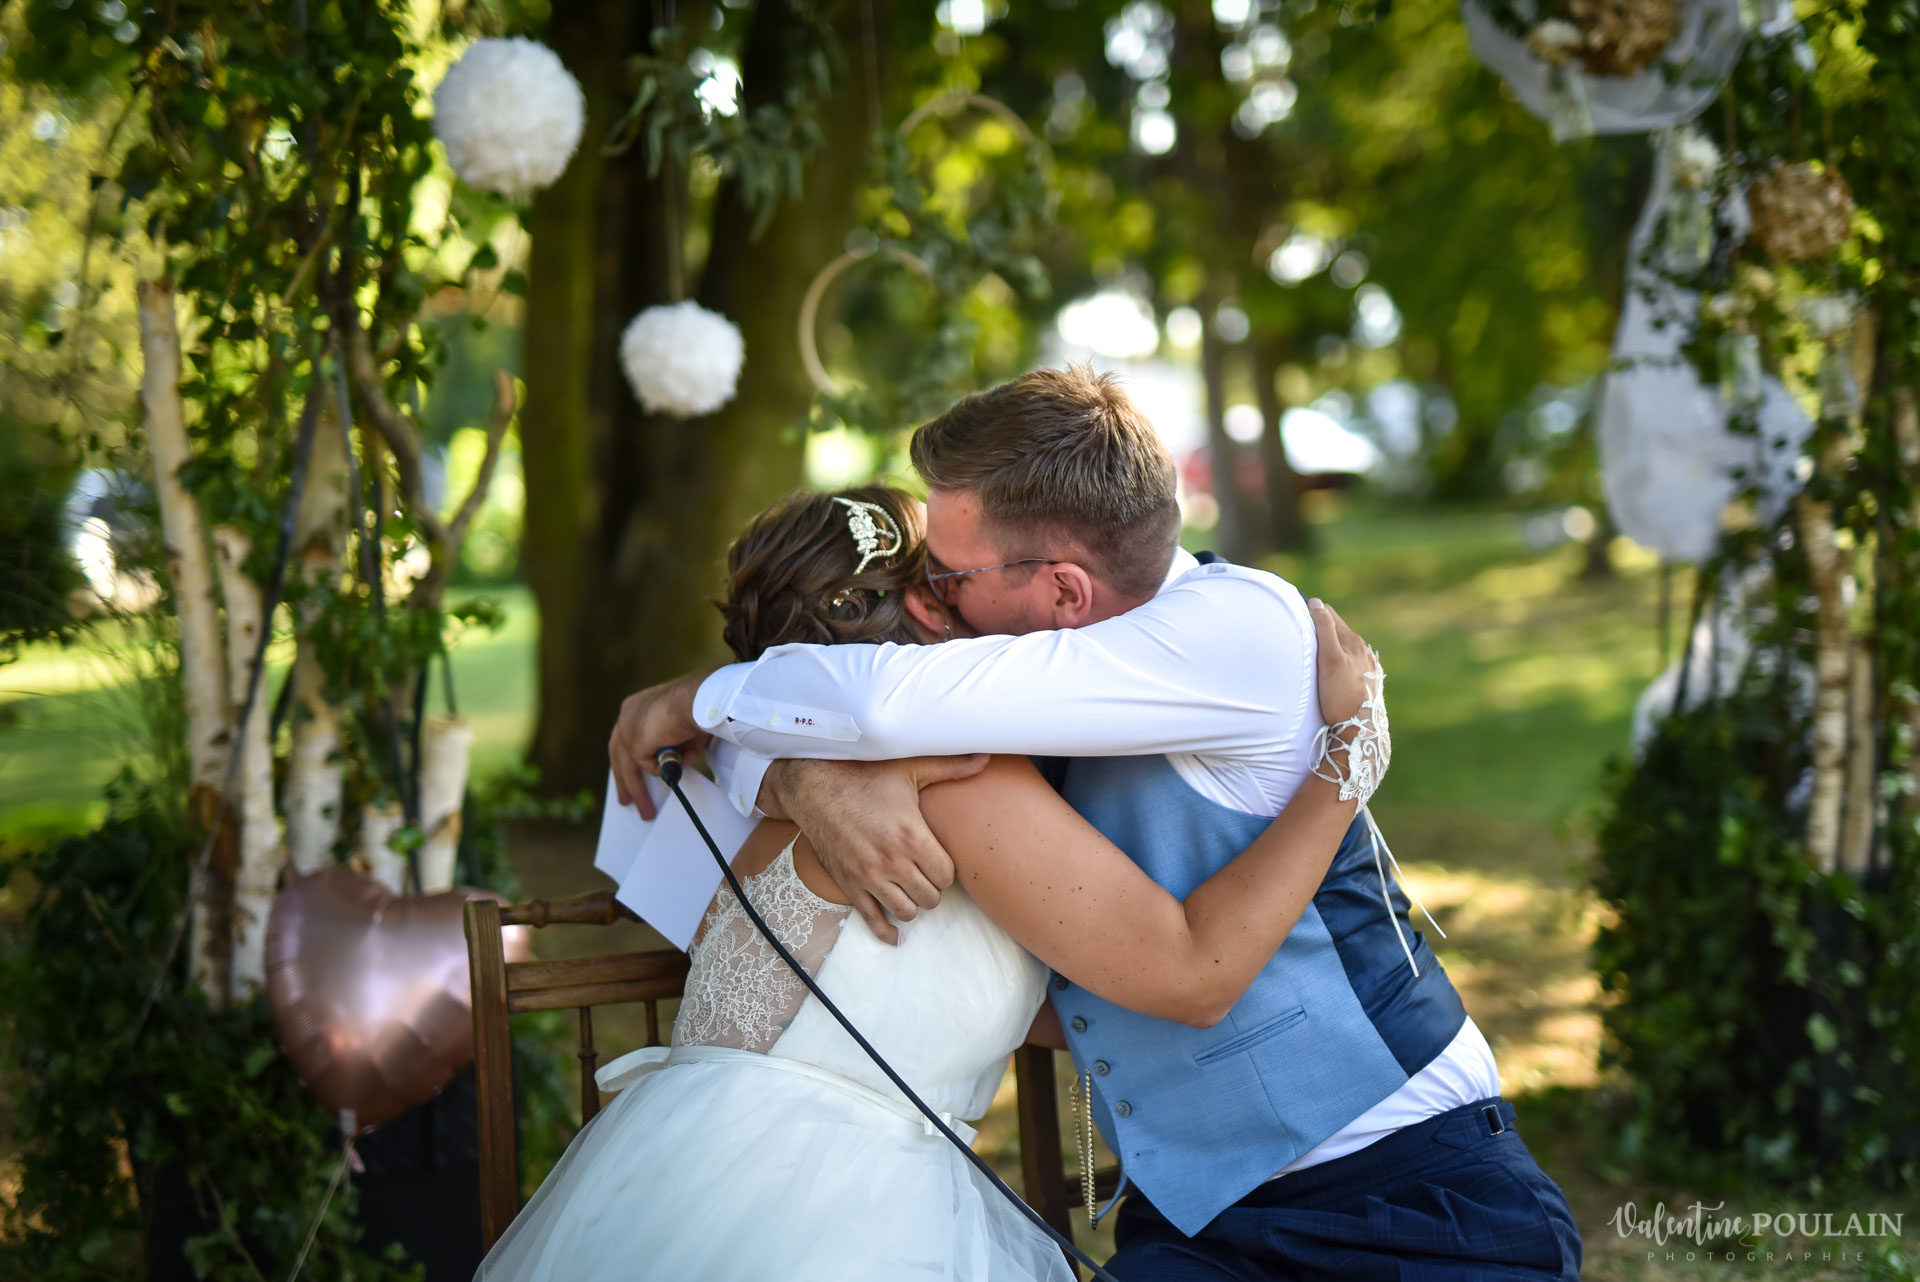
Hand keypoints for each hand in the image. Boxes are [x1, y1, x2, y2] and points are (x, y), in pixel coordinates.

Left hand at [608, 670, 714, 819]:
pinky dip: (660, 769)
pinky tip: (677, 763)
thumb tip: (676, 762)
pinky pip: (646, 765)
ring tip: (646, 812)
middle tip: (625, 801)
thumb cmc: (698, 709)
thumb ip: (674, 746)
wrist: (696, 700)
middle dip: (624, 781)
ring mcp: (628, 728)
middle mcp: (627, 715)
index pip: (627, 737)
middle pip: (619, 754)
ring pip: (628, 765)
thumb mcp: (683, 731)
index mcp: (638, 707)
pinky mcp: (634, 742)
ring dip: (637, 790)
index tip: (628, 776)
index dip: (629, 759)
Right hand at [764, 755, 989, 943]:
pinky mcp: (849, 884)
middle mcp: (891, 861)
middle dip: (932, 888)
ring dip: (913, 904)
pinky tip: (896, 937)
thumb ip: (950, 767)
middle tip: (927, 875)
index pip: (947, 876)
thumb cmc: (864, 776)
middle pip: (930, 897)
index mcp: (911, 836)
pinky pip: (872, 920)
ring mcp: (868, 876)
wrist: (814, 787)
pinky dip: (886, 932)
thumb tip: (985, 757)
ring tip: (912, 890)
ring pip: (906, 912)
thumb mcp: (909, 770)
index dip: (947, 871)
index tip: (940, 862)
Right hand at [1308, 599, 1380, 726]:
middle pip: (1336, 629)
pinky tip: (1329, 672)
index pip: (1328, 613)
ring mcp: (1365, 666)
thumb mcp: (1329, 659)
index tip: (1294, 619)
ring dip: (1327, 644)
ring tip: (1311, 655)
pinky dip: (1335, 659)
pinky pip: (1347, 662)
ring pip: (1341, 646)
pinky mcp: (1364, 681)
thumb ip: (1324, 629)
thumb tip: (1315, 602)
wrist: (1360, 729)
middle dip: (1318, 628)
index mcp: (1353, 641)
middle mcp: (1363, 651)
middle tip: (1299, 637)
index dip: (1310, 613)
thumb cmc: (1341, 695)